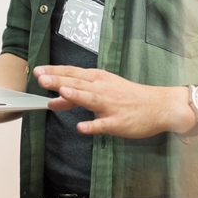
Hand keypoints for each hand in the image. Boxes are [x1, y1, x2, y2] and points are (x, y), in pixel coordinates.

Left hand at [32, 66, 187, 138]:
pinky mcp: (118, 122)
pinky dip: (92, 126)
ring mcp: (111, 106)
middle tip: (41, 77)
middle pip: (78, 83)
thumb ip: (75, 97)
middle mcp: (103, 89)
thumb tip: (52, 100)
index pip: (72, 73)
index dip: (55, 71)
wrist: (159, 106)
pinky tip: (81, 127)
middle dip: (59, 80)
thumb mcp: (102, 91)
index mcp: (98, 80)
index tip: (38, 70)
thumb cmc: (128, 97)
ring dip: (75, 95)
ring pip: (91, 99)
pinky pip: (104, 124)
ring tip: (61, 92)